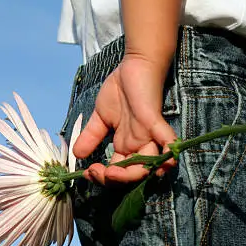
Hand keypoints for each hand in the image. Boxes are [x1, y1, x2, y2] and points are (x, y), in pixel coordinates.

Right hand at [72, 55, 176, 183]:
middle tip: (93, 172)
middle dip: (111, 180)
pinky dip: (169, 153)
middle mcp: (138, 145)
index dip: (102, 177)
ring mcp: (148, 135)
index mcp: (125, 146)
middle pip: (131, 174)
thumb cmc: (121, 90)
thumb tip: (76, 154)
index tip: (85, 172)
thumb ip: (91, 136)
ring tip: (109, 172)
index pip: (117, 172)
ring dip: (129, 175)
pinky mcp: (154, 121)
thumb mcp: (100, 117)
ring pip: (147, 165)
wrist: (135, 65)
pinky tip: (166, 163)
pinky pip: (167, 140)